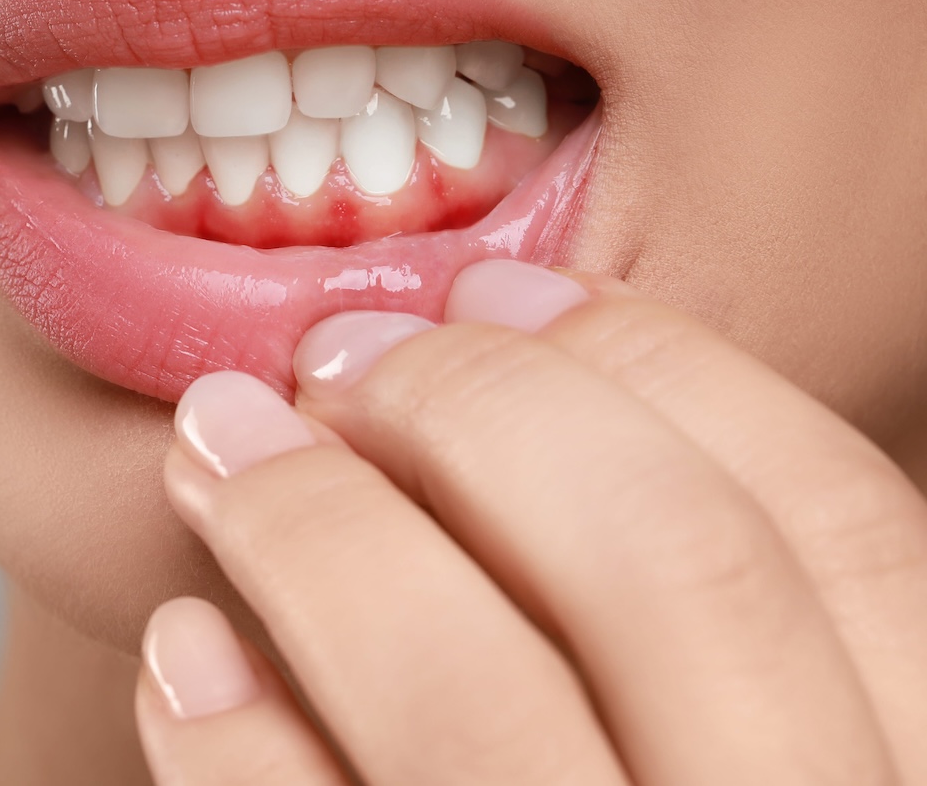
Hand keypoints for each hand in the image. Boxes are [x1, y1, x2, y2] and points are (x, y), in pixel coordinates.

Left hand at [135, 261, 926, 784]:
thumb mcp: (758, 760)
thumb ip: (717, 656)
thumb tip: (543, 396)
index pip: (840, 528)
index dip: (654, 369)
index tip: (498, 290)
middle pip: (673, 568)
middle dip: (473, 407)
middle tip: (337, 354)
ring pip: (473, 697)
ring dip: (315, 531)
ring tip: (221, 452)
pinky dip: (238, 746)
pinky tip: (189, 661)